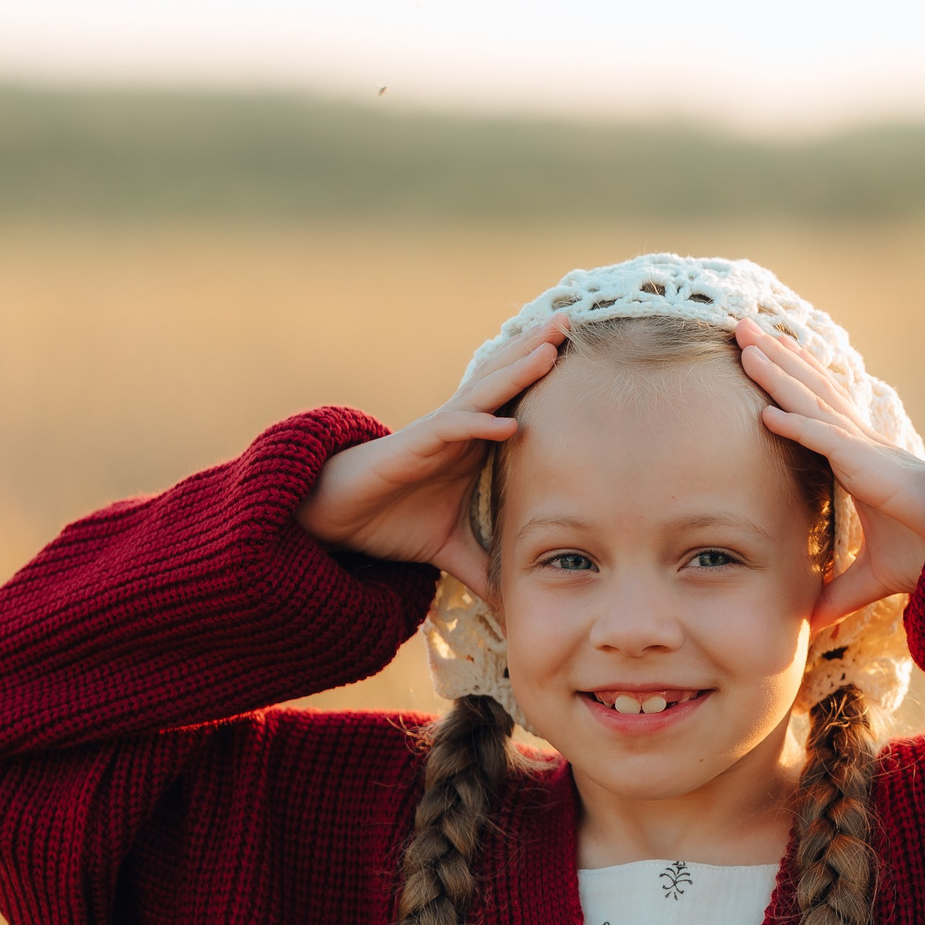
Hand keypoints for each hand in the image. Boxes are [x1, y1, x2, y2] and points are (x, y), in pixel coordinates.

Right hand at [295, 313, 569, 597]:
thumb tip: (516, 602)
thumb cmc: (392, 523)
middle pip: (505, 381)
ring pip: (483, 393)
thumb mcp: (452, 551)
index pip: (517, 403)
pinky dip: (478, 424)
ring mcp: (437, 434)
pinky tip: (507, 424)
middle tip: (573, 321)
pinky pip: (450, 430)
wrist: (337, 521)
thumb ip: (486, 570)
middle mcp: (460, 430)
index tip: (586, 359)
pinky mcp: (413, 447)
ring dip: (516, 370)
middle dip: (538, 351)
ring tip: (550, 347)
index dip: (546, 379)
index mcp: (474, 445)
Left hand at [734, 317, 924, 629]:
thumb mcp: (870, 577)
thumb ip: (838, 594)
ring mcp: (864, 451)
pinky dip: (796, 424)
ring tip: (745, 342)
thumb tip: (809, 624)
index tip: (761, 354)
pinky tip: (766, 410)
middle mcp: (859, 443)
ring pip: (810, 401)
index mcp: (858, 458)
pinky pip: (826, 440)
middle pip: (807, 388)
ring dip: (776, 373)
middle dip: (775, 356)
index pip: (814, 408)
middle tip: (741, 325)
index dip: (787, 380)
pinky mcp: (870, 467)